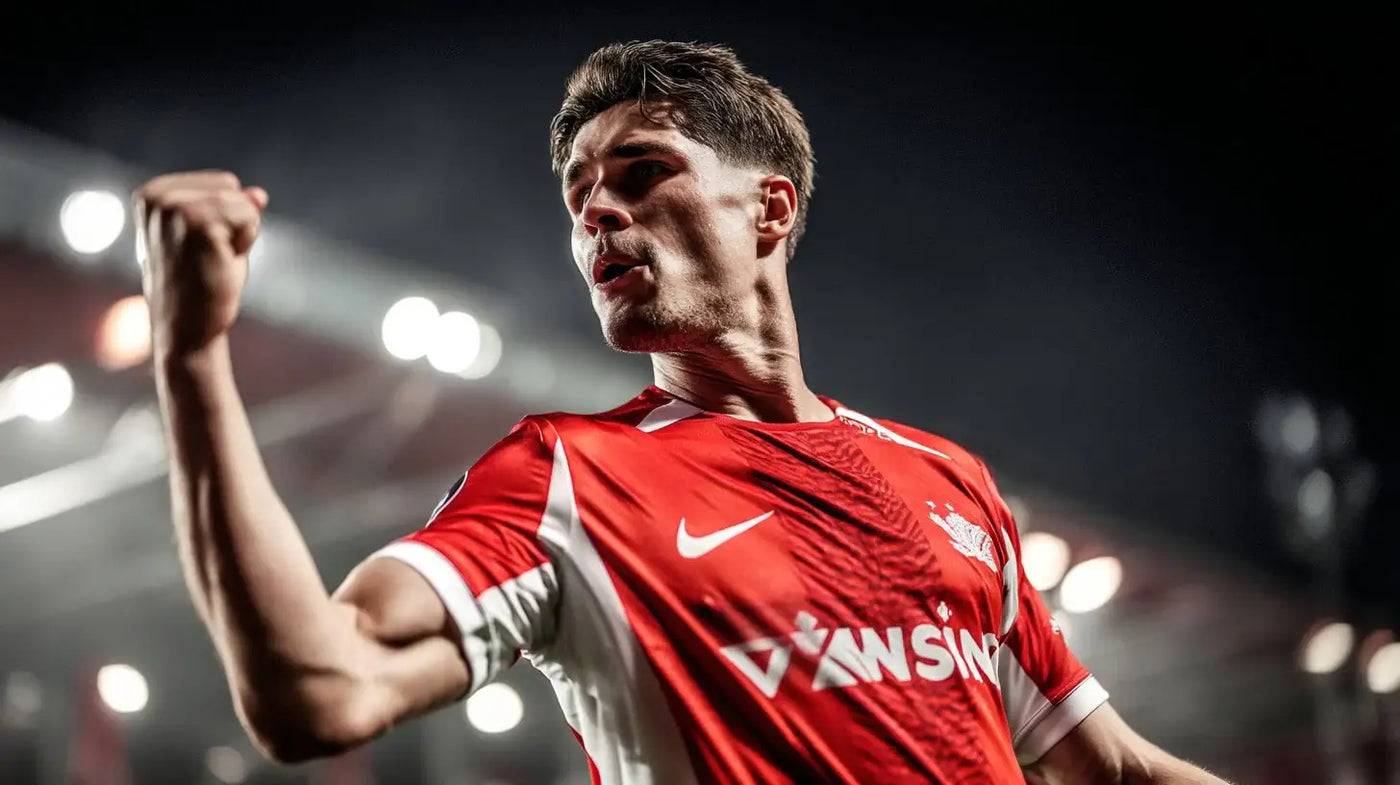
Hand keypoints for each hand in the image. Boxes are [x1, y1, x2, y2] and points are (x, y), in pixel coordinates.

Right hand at [133, 171, 268, 355]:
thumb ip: (235, 210)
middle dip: (234, 224)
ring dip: (240, 236)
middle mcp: (157, 195)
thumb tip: (259, 194)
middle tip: (209, 258)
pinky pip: (248, 216)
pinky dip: (244, 243)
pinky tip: (219, 263)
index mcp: (154, 194)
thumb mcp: (218, 239)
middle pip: (231, 186)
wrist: (187, 329)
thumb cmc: (202, 286)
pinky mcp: (194, 220)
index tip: (202, 248)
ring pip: (242, 202)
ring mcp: (173, 206)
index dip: (227, 218)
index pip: (222, 182)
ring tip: (213, 261)